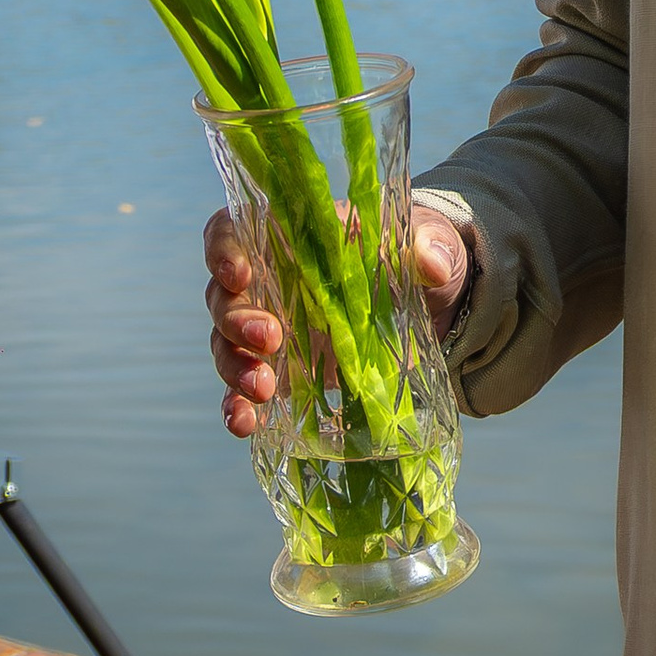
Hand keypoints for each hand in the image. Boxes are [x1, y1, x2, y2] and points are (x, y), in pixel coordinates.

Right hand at [204, 199, 476, 439]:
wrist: (432, 306)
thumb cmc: (416, 259)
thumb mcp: (431, 244)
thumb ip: (428, 246)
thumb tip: (430, 264)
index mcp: (293, 239)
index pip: (232, 230)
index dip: (224, 249)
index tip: (238, 274)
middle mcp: (268, 283)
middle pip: (225, 297)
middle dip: (237, 320)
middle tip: (271, 339)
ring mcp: (270, 330)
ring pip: (227, 345)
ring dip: (235, 368)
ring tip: (263, 390)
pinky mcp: (282, 372)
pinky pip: (243, 390)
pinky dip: (238, 406)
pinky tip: (246, 424)